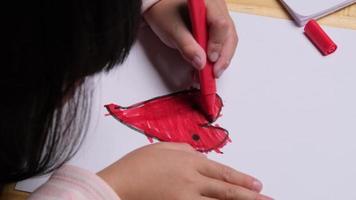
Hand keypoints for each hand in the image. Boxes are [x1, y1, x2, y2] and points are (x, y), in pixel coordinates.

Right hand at [98, 143, 272, 199]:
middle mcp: (193, 180)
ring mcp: (186, 198)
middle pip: (227, 190)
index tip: (257, 185)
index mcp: (190, 161)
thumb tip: (197, 153)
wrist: (119, 183)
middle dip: (250, 196)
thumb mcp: (162, 148)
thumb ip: (183, 149)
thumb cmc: (138, 165)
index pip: (223, 172)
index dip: (242, 179)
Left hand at [144, 0, 237, 77]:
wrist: (159, 9)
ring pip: (228, 40)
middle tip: (214, 73)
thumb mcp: (173, 31)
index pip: (220, 24)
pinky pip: (222, 42)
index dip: (217, 44)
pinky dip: (216, 56)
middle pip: (229, 35)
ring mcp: (219, 17)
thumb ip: (187, 47)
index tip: (210, 60)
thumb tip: (201, 63)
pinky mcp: (216, 27)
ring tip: (209, 74)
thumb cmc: (165, 14)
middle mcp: (218, 8)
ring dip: (221, 59)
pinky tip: (207, 67)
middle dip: (223, 57)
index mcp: (208, 3)